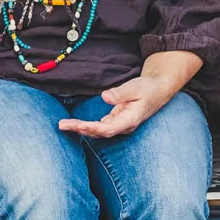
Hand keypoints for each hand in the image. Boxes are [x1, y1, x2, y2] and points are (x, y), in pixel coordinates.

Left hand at [58, 76, 174, 138]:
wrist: (158, 90)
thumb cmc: (148, 89)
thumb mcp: (136, 87)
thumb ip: (120, 93)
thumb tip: (104, 97)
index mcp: (130, 119)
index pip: (108, 129)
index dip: (92, 128)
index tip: (77, 125)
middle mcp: (124, 125)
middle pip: (100, 132)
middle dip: (80, 129)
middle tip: (62, 125)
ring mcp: (120, 124)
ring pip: (98, 130)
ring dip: (80, 128)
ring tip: (63, 125)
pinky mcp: (116, 120)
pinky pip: (99, 126)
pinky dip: (86, 125)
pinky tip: (74, 124)